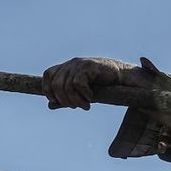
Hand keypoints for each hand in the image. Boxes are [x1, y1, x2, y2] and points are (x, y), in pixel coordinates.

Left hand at [42, 57, 161, 109]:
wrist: (122, 78)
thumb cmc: (101, 85)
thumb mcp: (79, 93)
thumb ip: (64, 98)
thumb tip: (49, 105)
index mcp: (66, 67)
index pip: (48, 75)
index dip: (48, 90)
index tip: (58, 102)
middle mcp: (71, 64)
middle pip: (55, 84)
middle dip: (64, 100)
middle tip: (76, 107)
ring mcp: (79, 64)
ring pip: (66, 86)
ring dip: (75, 100)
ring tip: (85, 106)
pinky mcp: (89, 66)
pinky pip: (78, 83)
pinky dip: (83, 94)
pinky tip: (91, 98)